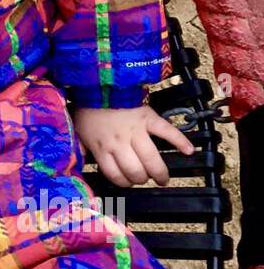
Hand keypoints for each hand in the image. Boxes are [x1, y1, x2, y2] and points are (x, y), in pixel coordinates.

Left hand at [73, 104, 194, 187]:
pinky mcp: (148, 118)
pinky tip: (189, 151)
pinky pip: (167, 132)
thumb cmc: (89, 111)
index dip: (124, 183)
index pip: (116, 176)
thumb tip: (83, 163)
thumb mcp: (80, 133)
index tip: (128, 182)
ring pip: (151, 159)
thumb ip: (85, 150)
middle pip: (136, 171)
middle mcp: (119, 143)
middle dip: (142, 180)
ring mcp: (136, 130)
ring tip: (162, 178)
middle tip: (147, 180)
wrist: (98, 85)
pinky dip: (180, 142)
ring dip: (159, 173)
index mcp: (102, 148)